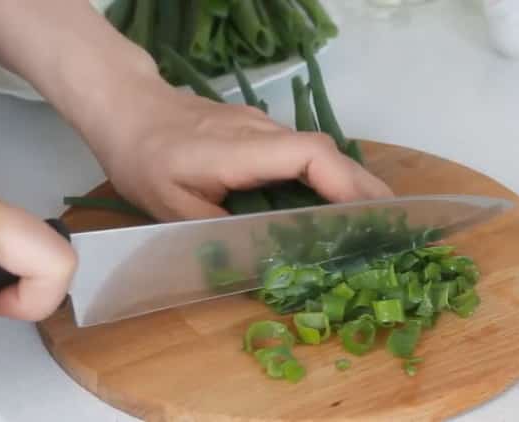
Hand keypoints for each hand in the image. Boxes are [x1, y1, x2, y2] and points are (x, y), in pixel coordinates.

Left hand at [83, 71, 393, 220]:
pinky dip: (326, 175)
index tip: (367, 216)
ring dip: (348, 181)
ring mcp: (261, 127)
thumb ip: (217, 230)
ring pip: (317, 150)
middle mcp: (260, 131)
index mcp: (238, 150)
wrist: (128, 109)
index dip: (342, 183)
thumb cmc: (144, 158)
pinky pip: (302, 151)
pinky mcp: (259, 131)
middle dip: (362, 186)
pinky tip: (331, 201)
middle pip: (324, 151)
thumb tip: (264, 257)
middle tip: (390, 224)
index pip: (307, 155)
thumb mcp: (171, 206)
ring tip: (371, 219)